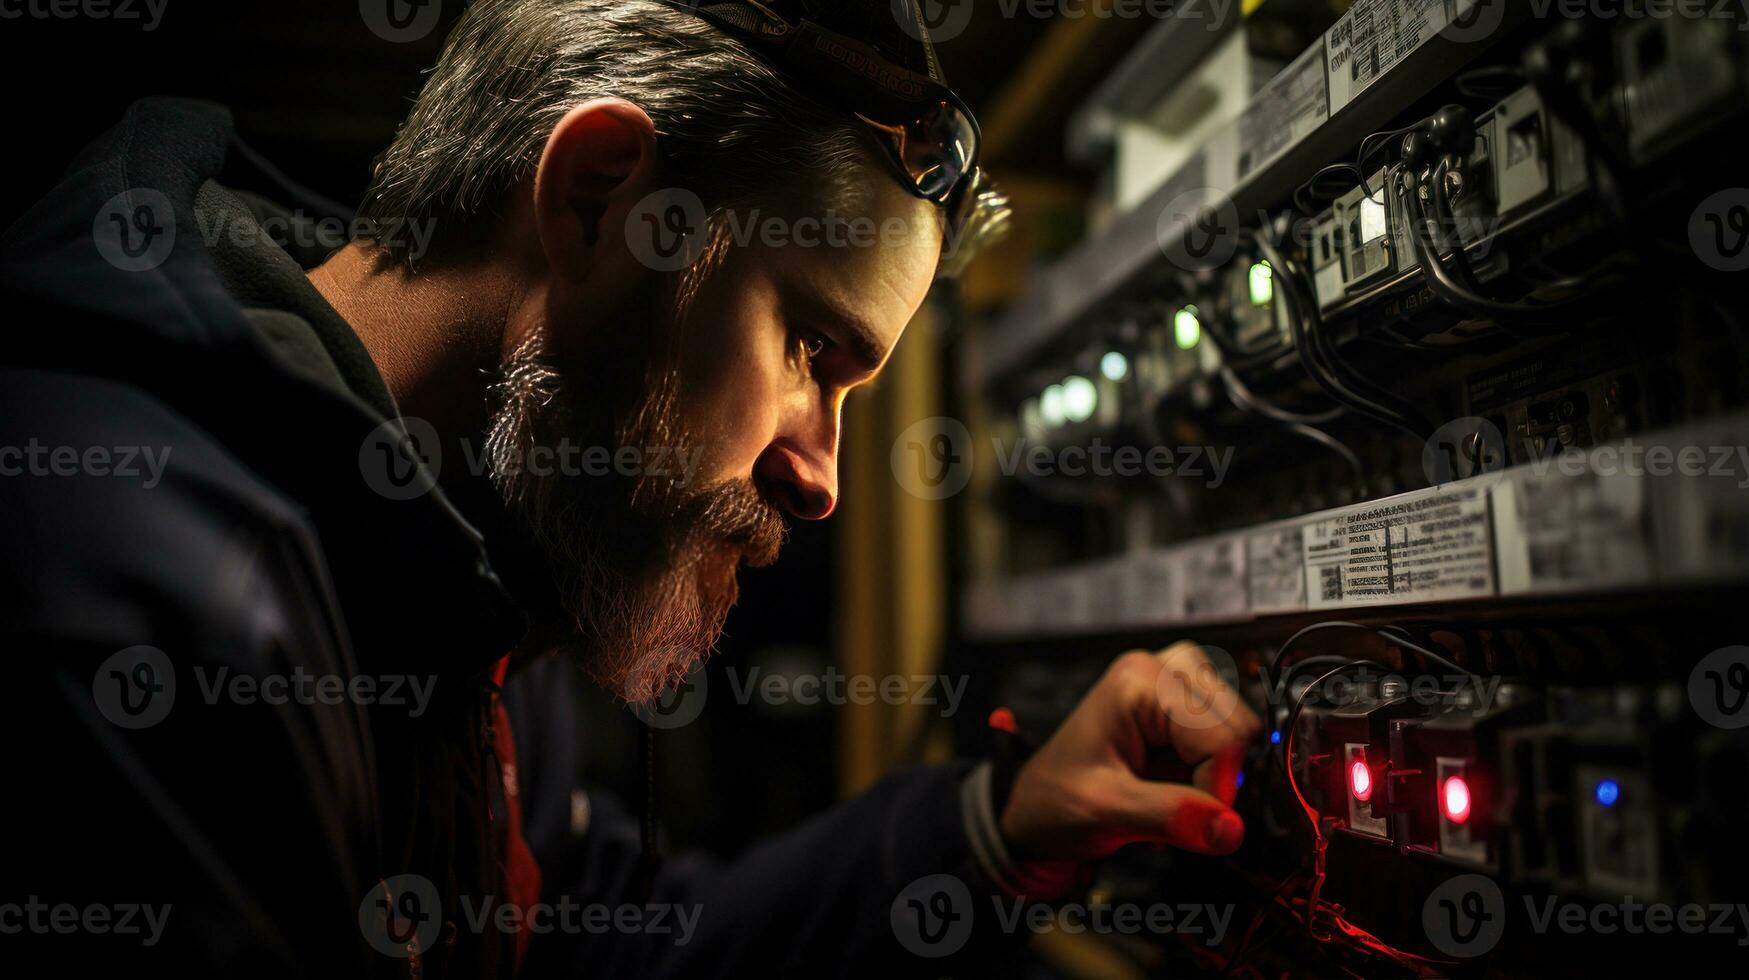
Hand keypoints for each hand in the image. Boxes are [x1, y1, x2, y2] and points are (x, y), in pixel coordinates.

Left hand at [999, 642, 1262, 861]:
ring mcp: (1177, 680)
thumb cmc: (1058, 798)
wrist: (1039, 805)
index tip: (1186, 818)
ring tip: (1164, 786)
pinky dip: (1208, 770)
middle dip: (1214, 776)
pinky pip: (1228, 739)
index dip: (1214, 787)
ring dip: (1211, 774)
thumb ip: (1170, 817)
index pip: (1223, 736)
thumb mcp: (1106, 810)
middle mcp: (1163, 667)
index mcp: (1140, 682)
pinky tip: (1172, 779)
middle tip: (1166, 798)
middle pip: (1239, 727)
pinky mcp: (1186, 702)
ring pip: (1240, 734)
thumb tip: (1230, 829)